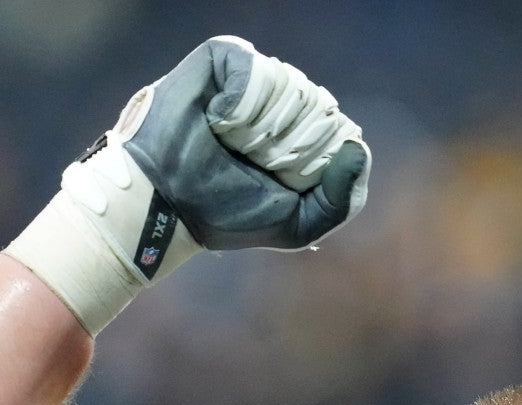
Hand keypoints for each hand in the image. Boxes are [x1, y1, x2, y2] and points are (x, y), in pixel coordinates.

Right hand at [7, 35, 370, 332]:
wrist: (164, 205)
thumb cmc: (228, 216)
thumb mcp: (299, 225)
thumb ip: (343, 200)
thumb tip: (356, 148)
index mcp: (302, 138)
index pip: (335, 131)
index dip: (316, 158)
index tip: (283, 181)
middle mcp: (280, 104)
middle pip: (315, 105)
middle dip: (289, 142)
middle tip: (252, 163)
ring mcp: (251, 80)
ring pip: (288, 84)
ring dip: (263, 124)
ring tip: (233, 144)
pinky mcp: (219, 61)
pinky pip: (252, 64)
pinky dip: (242, 97)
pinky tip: (221, 121)